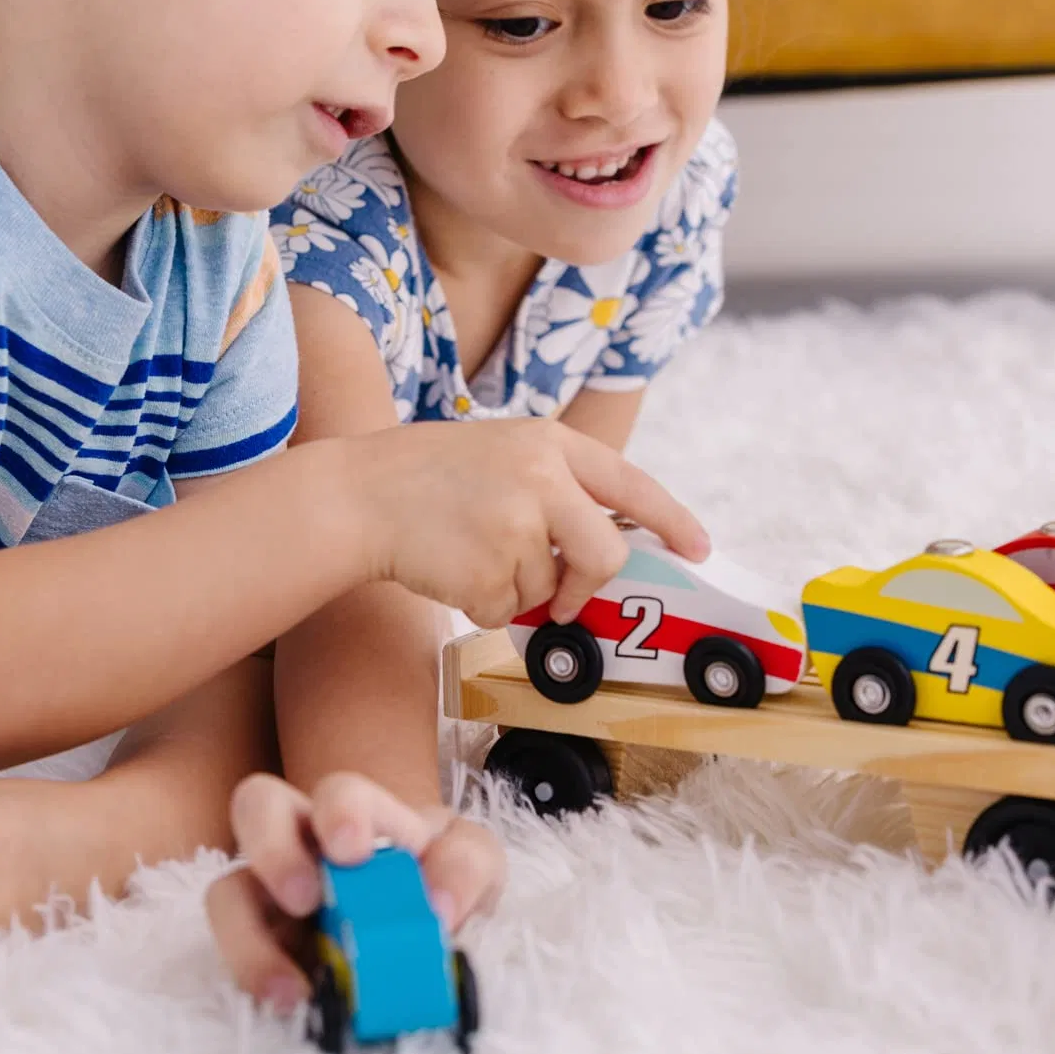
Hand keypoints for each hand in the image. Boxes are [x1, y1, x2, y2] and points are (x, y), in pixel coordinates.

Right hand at [204, 771, 505, 1011]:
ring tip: (291, 990)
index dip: (341, 814)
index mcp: (360, 816)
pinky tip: (294, 1008)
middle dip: (274, 849)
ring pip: (226, 894)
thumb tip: (437, 906)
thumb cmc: (444, 879)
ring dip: (247, 940)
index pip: (339, 792)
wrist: (434, 936)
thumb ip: (466, 866)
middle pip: (256, 808)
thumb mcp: (476, 864)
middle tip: (306, 898)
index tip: (355, 852)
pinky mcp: (261, 952)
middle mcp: (304, 843)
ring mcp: (272, 898)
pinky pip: (235, 962)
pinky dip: (257, 983)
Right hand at [334, 418, 707, 627]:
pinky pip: (504, 610)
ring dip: (512, 588)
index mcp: (549, 443)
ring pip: (547, 589)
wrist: (355, 495)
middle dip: (589, 585)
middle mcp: (541, 478)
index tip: (698, 549)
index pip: (631, 484)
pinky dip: (480, 604)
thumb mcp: (502, 453)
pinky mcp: (487, 570)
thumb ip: (555, 488)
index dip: (672, 520)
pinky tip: (449, 568)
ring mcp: (515, 524)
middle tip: (565, 597)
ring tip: (466, 550)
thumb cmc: (425, 477)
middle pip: (606, 554)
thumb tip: (607, 551)